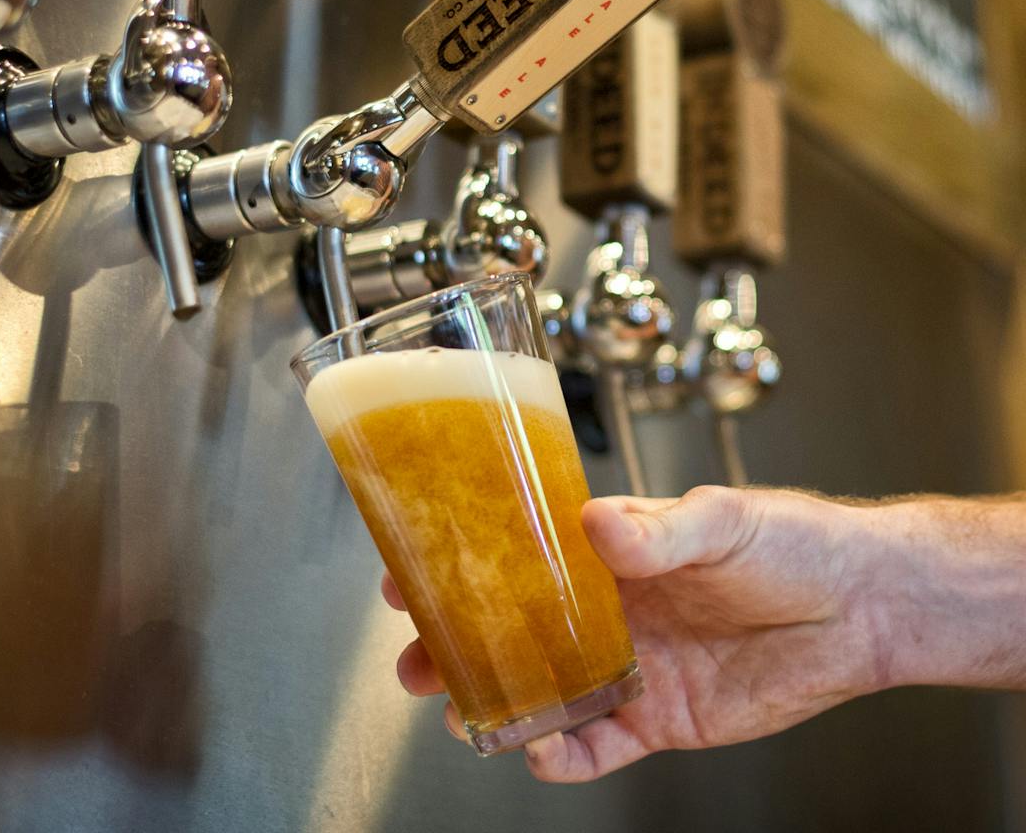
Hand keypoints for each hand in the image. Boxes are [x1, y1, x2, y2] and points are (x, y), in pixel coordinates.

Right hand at [384, 485, 887, 781]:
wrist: (862, 608)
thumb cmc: (792, 541)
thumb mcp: (722, 519)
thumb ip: (659, 530)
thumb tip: (597, 523)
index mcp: (607, 548)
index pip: (515, 551)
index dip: (460, 559)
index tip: (410, 565)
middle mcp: (606, 605)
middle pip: (511, 626)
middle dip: (457, 641)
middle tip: (414, 653)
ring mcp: (627, 663)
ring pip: (541, 688)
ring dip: (496, 701)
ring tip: (461, 710)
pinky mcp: (658, 717)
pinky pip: (596, 743)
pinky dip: (563, 755)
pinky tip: (540, 753)